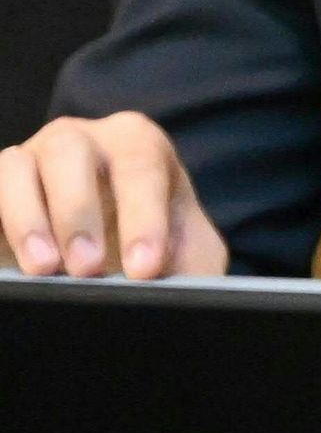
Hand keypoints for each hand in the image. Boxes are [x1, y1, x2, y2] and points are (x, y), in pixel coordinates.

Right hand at [1, 112, 227, 279]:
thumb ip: (189, 263)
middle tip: (87, 269)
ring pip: (17, 167)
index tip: (144, 269)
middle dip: (79, 212)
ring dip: (28, 219)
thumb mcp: (186, 255)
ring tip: (45, 269)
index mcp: (139, 145)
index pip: (141, 167)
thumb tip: (183, 292)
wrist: (117, 266)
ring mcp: (32, 159)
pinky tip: (8, 259)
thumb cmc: (158, 252)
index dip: (143, 217)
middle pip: (71, 152)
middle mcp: (83, 141)